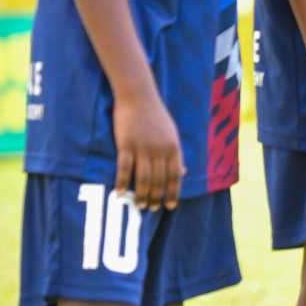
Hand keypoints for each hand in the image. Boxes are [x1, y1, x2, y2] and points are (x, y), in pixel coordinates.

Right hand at [112, 90, 184, 210]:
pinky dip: (123, 182)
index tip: (170, 206)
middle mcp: (160, 149)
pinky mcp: (127, 144)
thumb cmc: (155, 116)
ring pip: (144, 178)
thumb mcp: (172, 134)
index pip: (175, 176)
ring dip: (142, 194)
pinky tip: (121, 193)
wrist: (138, 96)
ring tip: (140, 205)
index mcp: (173, 147)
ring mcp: (143, 146)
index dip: (173, 193)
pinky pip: (125, 168)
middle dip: (156, 197)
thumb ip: (176, 154)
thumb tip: (183, 173)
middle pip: (159, 180)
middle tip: (152, 209)